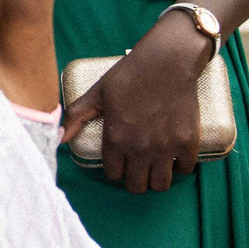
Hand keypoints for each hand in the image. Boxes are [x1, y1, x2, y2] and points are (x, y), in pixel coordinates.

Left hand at [58, 12, 208, 192]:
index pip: (114, 175)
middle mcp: (140, 148)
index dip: (115, 170)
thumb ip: (77, 116)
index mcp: (116, 139)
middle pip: (137, 187)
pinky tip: (174, 157)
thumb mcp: (98, 93)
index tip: (119, 163)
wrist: (167, 60)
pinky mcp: (188, 141)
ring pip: (160, 185)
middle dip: (134, 180)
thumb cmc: (130, 75)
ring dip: (156, 178)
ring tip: (155, 166)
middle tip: (137, 168)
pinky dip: (180, 166)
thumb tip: (59, 138)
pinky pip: (185, 169)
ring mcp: (166, 147)